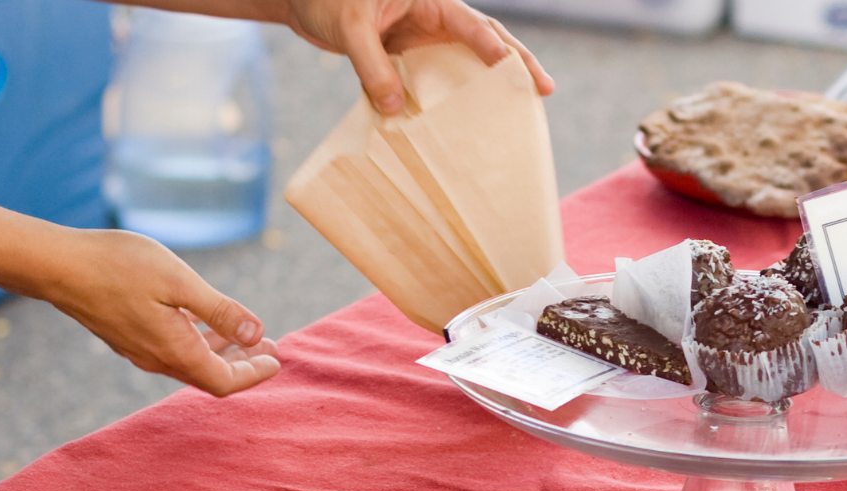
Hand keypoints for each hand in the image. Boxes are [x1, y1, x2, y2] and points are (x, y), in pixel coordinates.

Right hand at [40, 229, 280, 396]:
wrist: (57, 266)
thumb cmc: (118, 266)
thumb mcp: (180, 282)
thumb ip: (219, 310)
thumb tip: (256, 334)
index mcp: (175, 351)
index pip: (225, 381)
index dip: (254, 374)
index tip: (276, 358)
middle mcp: (157, 359)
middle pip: (210, 376)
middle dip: (243, 364)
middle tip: (269, 348)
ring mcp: (139, 350)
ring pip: (190, 362)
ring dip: (221, 352)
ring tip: (244, 335)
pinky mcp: (126, 337)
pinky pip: (172, 350)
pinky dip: (197, 341)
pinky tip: (203, 321)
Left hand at [280, 0, 553, 114]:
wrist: (301, 3)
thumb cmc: (326, 0)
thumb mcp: (350, 29)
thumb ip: (372, 67)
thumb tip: (397, 110)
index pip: (468, 22)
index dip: (490, 45)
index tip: (508, 67)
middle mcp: (434, 17)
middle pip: (486, 38)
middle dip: (516, 62)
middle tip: (545, 89)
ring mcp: (425, 38)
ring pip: (468, 60)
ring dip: (493, 83)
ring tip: (523, 108)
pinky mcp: (410, 56)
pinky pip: (440, 79)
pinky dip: (456, 98)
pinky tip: (471, 121)